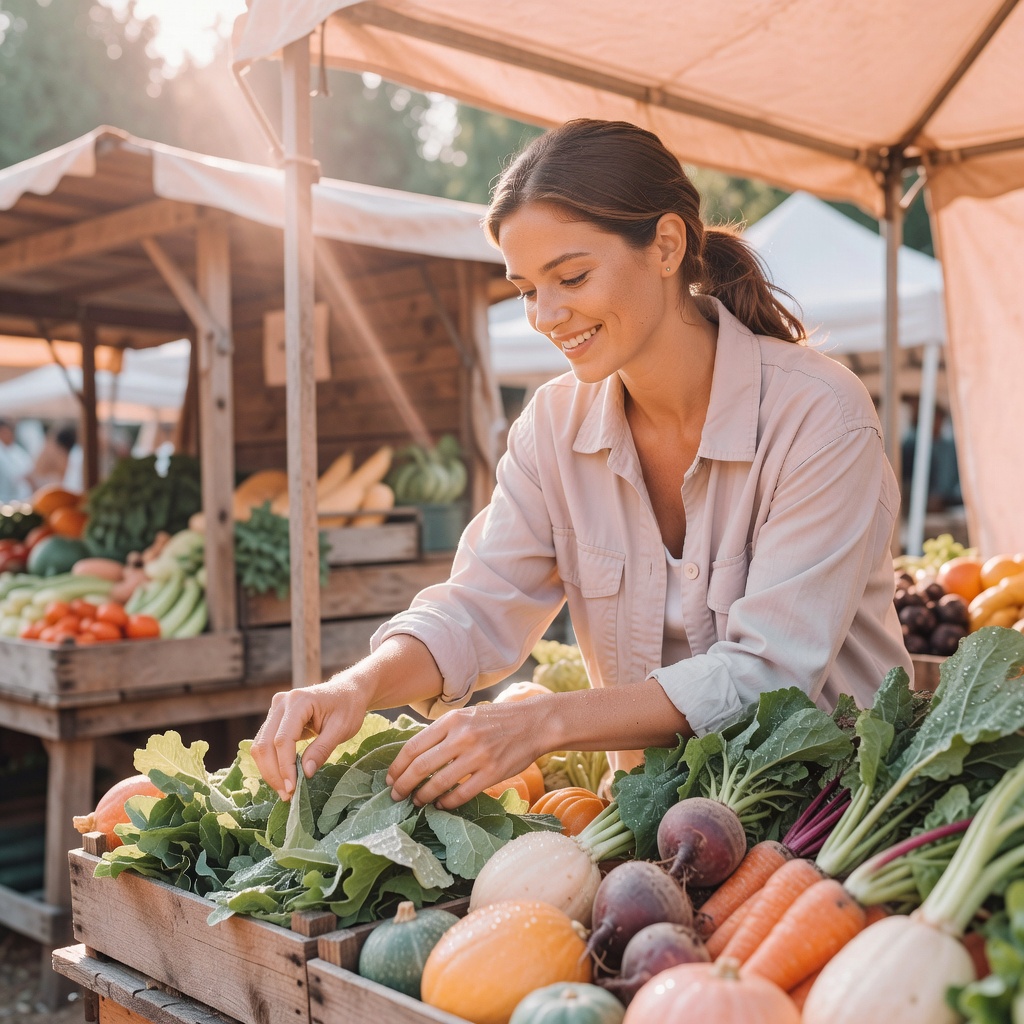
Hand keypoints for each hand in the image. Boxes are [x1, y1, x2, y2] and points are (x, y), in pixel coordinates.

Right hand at [251, 674, 369, 800]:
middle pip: (265, 744)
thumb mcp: (342, 729)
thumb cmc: (348, 707)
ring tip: (285, 791)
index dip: (285, 766)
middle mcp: (281, 702)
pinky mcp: (275, 718)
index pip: (282, 739)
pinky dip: (272, 763)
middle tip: (287, 796)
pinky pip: (266, 744)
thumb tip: (306, 774)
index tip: (293, 788)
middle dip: (274, 773)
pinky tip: (284, 778)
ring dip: (270, 771)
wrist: (347, 691)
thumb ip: (322, 749)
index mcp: (298, 701)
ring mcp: (275, 709)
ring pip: (261, 746)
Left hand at [386, 700, 548, 809]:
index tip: (390, 778)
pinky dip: (447, 803)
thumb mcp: (466, 716)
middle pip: (420, 767)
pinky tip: (441, 805)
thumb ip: (443, 732)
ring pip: (439, 783)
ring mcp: (477, 755)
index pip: (413, 746)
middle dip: (403, 785)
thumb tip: (415, 754)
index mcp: (451, 720)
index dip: (397, 766)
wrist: (533, 722)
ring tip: (417, 801)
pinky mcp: (492, 773)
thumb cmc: (496, 720)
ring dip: (423, 796)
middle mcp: (461, 736)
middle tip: (396, 795)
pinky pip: (462, 793)